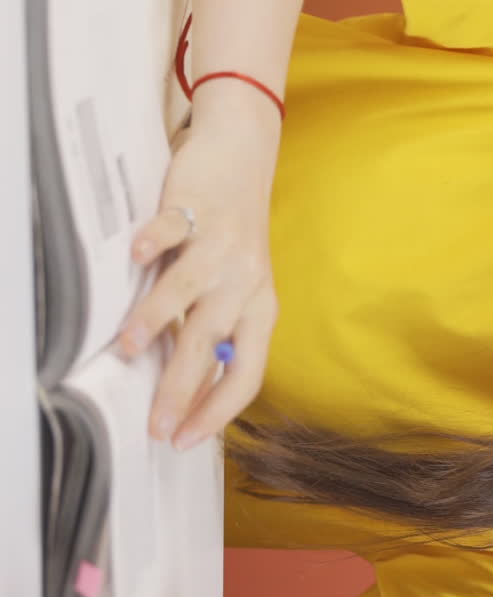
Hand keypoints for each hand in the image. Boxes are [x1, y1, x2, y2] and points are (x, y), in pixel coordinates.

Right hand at [116, 100, 279, 450]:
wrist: (244, 157)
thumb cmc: (232, 237)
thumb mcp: (236, 290)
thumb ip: (215, 331)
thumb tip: (186, 388)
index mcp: (260, 309)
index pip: (248, 373)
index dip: (220, 409)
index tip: (188, 439)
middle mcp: (246, 282)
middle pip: (214, 342)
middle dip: (183, 388)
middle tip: (157, 423)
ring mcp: (223, 245)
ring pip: (191, 291)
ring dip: (158, 320)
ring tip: (127, 350)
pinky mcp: (198, 209)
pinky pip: (175, 229)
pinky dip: (155, 242)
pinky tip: (136, 257)